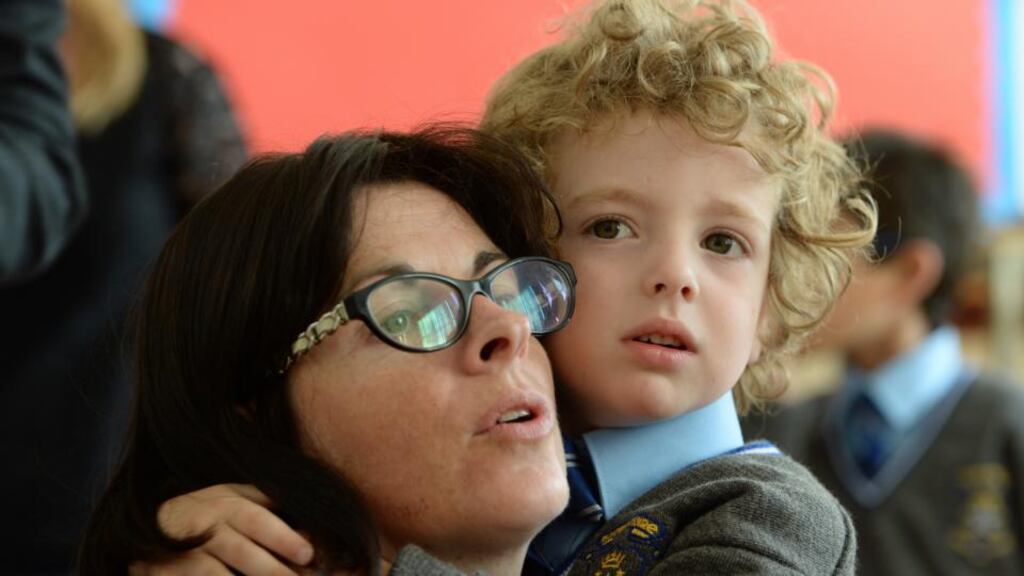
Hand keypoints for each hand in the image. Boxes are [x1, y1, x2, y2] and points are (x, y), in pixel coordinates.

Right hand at [130, 484, 313, 575]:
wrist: (144, 531)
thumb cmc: (201, 516)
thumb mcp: (228, 497)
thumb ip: (262, 501)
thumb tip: (305, 511)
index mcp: (223, 504)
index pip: (255, 519)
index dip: (281, 537)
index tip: (307, 554)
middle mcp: (202, 526)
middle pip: (241, 550)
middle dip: (271, 570)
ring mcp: (182, 554)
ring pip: (215, 572)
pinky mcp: (166, 574)